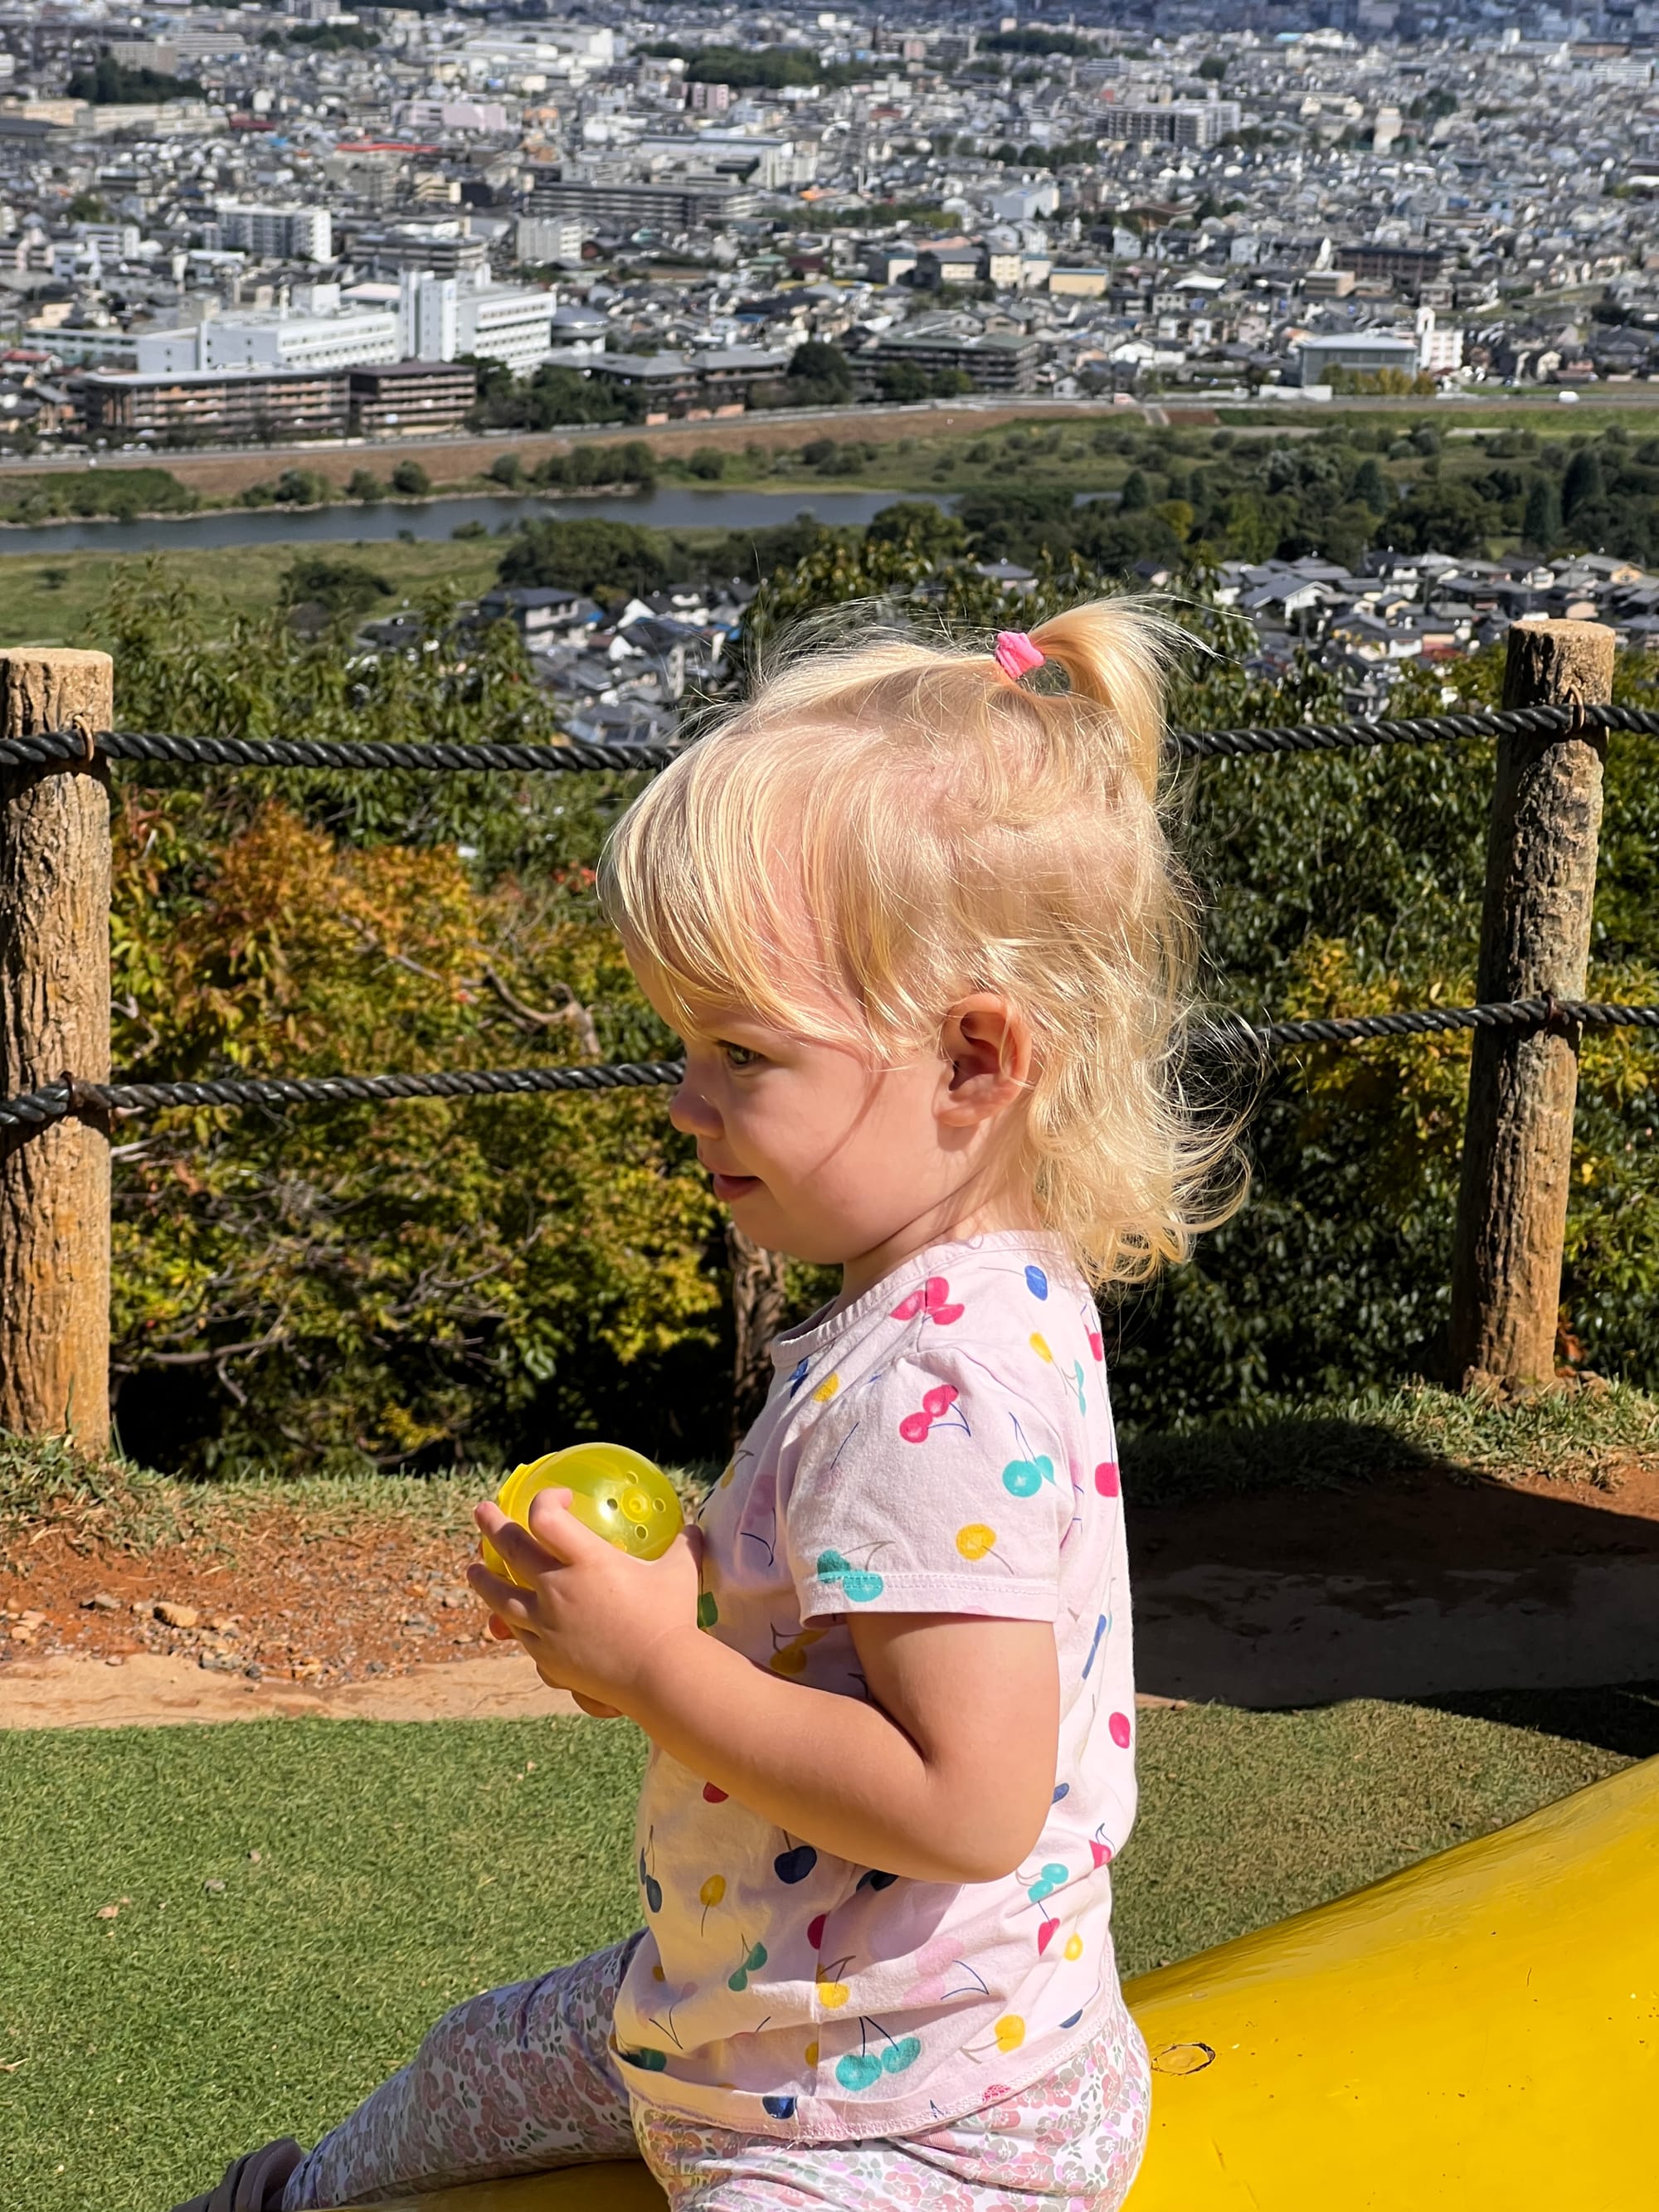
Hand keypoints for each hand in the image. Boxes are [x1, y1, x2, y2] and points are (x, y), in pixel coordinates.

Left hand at [467, 1486, 701, 1717]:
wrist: (659, 1675)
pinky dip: (510, 1621)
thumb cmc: (671, 1618)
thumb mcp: (680, 1572)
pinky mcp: (546, 1656)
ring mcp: (546, 1624)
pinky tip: (506, 1620)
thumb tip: (694, 1528)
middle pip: (512, 1548)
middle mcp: (558, 1588)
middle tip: (481, 1512)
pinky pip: (519, 1634)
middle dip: (492, 1525)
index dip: (546, 1499)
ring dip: (483, 1579)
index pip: (546, 1516)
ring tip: (472, 1571)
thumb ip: (683, 1545)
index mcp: (587, 1559)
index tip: (558, 1498)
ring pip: (500, 1596)